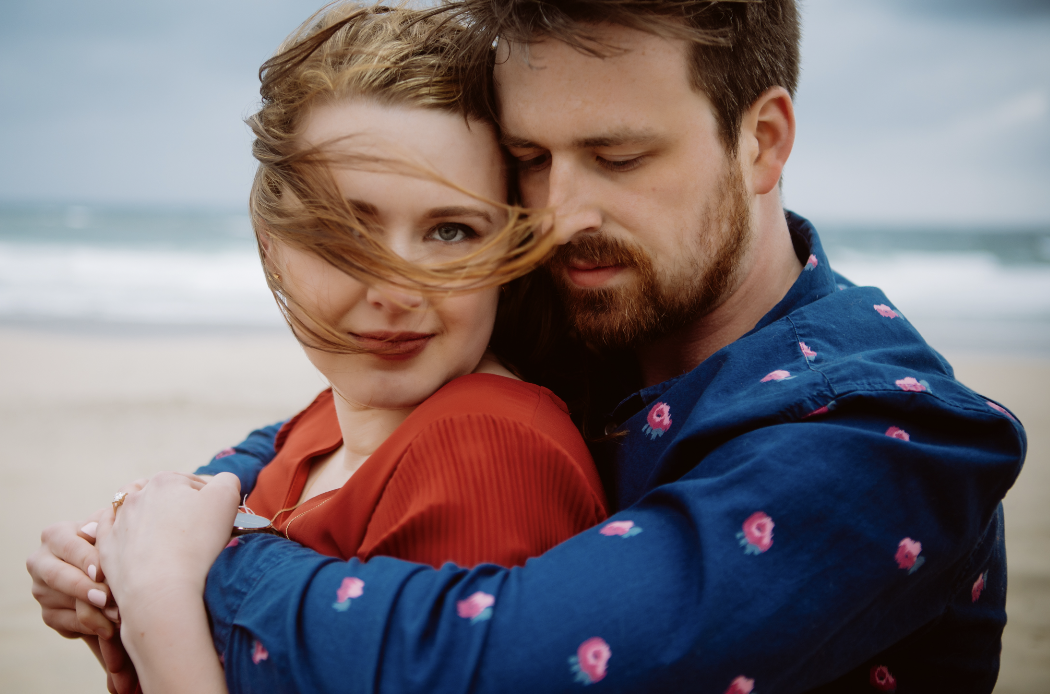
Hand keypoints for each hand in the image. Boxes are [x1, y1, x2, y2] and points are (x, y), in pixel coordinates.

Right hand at [28, 506, 122, 639]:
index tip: (101, 571)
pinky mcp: (49, 614)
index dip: (86, 559)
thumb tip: (95, 529)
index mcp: (56, 535)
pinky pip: (67, 623)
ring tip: (117, 617)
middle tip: (106, 598)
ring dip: (92, 613)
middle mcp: (41, 561)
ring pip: (64, 603)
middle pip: (57, 576)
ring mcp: (41, 590)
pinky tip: (109, 630)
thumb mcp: (111, 529)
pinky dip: (90, 627)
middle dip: (83, 588)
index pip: (69, 546)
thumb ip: (105, 527)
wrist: (111, 571)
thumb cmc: (114, 542)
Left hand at [97, 472, 240, 608]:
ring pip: (134, 510)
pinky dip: (121, 533)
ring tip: (164, 535)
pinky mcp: (106, 547)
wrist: (161, 590)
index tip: (215, 520)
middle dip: (177, 507)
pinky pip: (110, 532)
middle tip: (193, 529)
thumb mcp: (226, 499)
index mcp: (166, 481)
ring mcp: (118, 522)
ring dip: (148, 516)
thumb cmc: (196, 542)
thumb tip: (220, 483)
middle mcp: (136, 496)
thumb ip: (227, 481)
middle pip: (164, 496)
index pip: (194, 484)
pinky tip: (133, 541)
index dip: (209, 501)